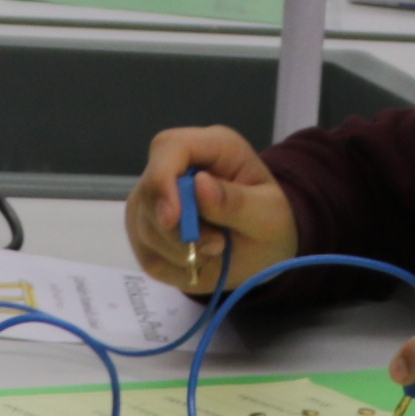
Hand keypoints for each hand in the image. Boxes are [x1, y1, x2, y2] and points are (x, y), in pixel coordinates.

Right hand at [119, 128, 290, 298]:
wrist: (264, 253)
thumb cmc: (270, 224)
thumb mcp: (269, 214)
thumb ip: (236, 201)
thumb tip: (200, 184)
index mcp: (213, 147)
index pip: (169, 147)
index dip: (163, 178)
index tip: (173, 218)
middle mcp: (178, 166)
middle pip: (149, 192)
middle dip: (178, 230)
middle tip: (217, 246)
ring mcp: (157, 199)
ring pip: (144, 227)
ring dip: (180, 252)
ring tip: (215, 252)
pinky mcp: (147, 230)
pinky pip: (147, 255)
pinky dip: (174, 268)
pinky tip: (199, 262)